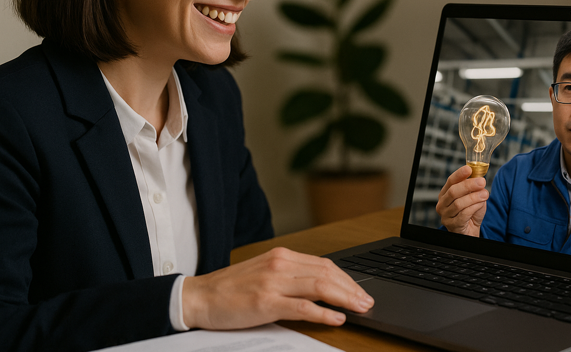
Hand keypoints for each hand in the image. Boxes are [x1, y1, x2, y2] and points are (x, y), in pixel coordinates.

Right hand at [181, 247, 373, 328]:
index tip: (360, 290)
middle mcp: (280, 264)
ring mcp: (273, 282)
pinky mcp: (266, 302)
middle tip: (367, 301)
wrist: (199, 296)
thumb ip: (291, 276)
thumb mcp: (265, 273)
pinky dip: (323, 313)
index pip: (324, 264)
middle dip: (352, 289)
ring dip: (344, 299)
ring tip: (359, 309)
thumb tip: (321, 286)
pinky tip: (336, 318)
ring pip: (319, 287)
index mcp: (282, 256)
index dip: (347, 278)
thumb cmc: (231, 289)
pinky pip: (302, 307)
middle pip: (327, 273)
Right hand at [435, 165, 487, 236]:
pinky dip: (473, 208)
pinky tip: (480, 204)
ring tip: (485, 194)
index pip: (451, 181)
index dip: (459, 174)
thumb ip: (474, 188)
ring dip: (474, 197)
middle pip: (453, 191)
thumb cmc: (471, 213)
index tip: (469, 169)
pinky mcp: (452, 225)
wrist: (470, 231)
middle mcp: (442, 204)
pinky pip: (463, 214)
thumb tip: (480, 178)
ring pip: (459, 203)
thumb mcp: (473, 197)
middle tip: (482, 182)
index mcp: (445, 194)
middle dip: (468, 185)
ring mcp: (446, 215)